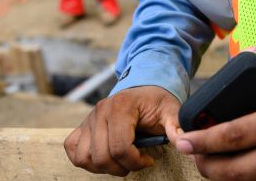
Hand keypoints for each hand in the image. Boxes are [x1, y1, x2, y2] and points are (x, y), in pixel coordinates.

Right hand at [65, 85, 180, 175]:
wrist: (143, 88)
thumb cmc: (156, 101)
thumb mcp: (170, 109)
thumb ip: (176, 125)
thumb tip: (182, 142)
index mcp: (121, 106)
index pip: (120, 147)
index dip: (136, 162)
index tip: (148, 160)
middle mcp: (100, 111)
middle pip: (102, 157)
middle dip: (122, 167)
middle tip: (136, 162)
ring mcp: (88, 119)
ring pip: (85, 158)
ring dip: (104, 166)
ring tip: (121, 160)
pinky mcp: (82, 126)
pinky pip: (72, 149)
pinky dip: (86, 159)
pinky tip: (105, 156)